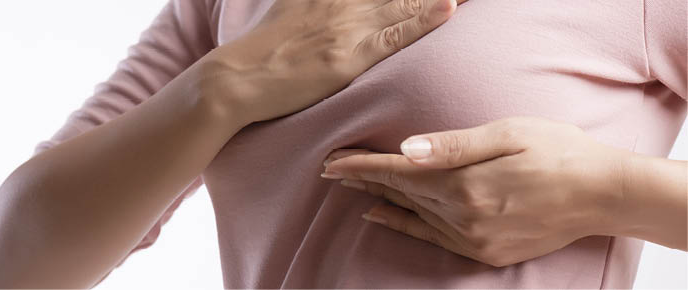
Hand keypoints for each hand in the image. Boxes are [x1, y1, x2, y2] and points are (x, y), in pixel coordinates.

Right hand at [203, 0, 459, 123]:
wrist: (239, 79)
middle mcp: (341, 2)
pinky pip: (394, 36)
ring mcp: (346, 27)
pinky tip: (448, 9)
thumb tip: (325, 4)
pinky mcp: (347, 57)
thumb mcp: (291, 5)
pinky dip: (423, 21)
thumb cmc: (264, 48)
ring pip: (402, 4)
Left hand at [321, 117, 629, 266]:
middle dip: (364, 180)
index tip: (332, 162)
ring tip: (351, 190)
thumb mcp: (506, 134)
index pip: (399, 173)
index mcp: (465, 184)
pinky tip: (382, 218)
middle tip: (331, 170)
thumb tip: (406, 151)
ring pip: (412, 215)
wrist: (602, 194)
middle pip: (400, 194)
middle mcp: (463, 216)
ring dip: (380, 200)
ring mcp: (473, 239)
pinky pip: (432, 238)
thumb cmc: (557, 152)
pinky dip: (404, 226)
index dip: (363, 167)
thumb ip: (452, 146)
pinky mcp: (485, 252)